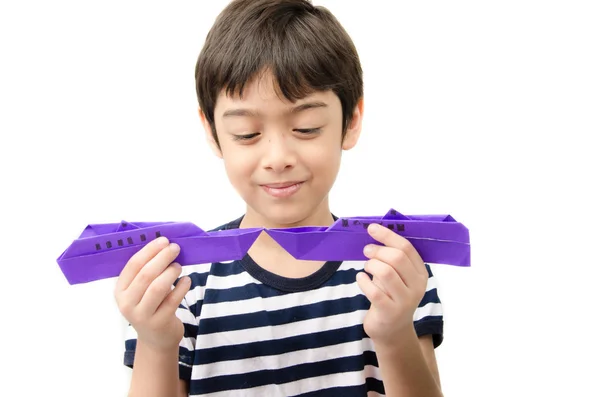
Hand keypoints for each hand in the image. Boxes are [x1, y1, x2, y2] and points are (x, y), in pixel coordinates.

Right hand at [114, 236, 190, 350]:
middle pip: (145, 275)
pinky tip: (187, 280)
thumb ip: (148, 271)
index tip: (163, 240)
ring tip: (179, 266)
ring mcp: (142, 315)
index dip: (149, 251)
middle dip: (162, 258)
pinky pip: (172, 301)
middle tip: (175, 248)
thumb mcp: (142, 291)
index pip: (133, 266)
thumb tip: (164, 245)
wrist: (156, 338)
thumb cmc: (151, 306)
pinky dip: (181, 287)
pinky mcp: (159, 323)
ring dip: (170, 272)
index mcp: (120, 291)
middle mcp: (127, 304)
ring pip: (157, 288)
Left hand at [356, 223, 428, 345]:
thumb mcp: (397, 277)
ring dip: (371, 265)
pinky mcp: (390, 312)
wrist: (392, 330)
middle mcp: (417, 287)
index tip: (371, 228)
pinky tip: (361, 278)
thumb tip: (374, 232)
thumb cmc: (391, 296)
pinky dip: (363, 281)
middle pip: (397, 258)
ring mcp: (405, 301)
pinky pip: (374, 291)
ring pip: (386, 273)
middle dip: (378, 251)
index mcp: (421, 273)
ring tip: (366, 267)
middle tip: (366, 250)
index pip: (407, 248)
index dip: (388, 236)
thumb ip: (392, 258)